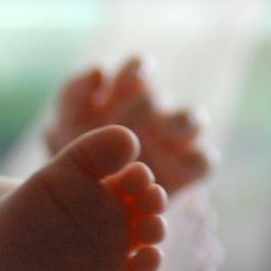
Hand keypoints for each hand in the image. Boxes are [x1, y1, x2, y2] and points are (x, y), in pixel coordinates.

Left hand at [46, 57, 213, 194]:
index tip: (133, 74)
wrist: (81, 201)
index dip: (136, 70)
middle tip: (130, 118)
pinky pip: (204, 160)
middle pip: (157, 99)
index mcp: (125, 95)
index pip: (137, 71)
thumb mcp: (66, 123)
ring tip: (163, 133)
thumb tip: (99, 70)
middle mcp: (153, 114)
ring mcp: (173, 141)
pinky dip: (196, 159)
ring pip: (193, 121)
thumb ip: (74, 94)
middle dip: (145, 106)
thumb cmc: (76, 151)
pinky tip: (172, 170)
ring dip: (182, 122)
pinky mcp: (186, 171)